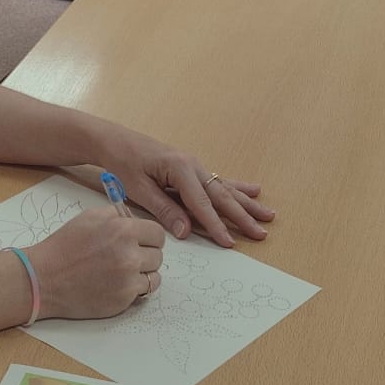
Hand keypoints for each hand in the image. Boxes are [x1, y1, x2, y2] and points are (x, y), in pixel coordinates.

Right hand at [26, 208, 165, 318]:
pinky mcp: (124, 299)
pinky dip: (136, 288)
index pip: (157, 233)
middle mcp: (129, 254)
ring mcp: (128, 279)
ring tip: (124, 271)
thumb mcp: (89, 217)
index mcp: (122, 230)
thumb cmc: (64, 247)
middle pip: (158, 254)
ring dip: (144, 272)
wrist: (44, 278)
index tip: (143, 240)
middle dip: (146, 254)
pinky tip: (121, 283)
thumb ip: (117, 215)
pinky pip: (144, 291)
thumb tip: (135, 219)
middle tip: (129, 256)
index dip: (149, 236)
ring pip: (155, 274)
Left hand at [101, 133, 274, 247]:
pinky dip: (237, 188)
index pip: (202, 203)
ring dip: (247, 203)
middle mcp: (192, 166)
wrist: (115, 141)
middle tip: (261, 234)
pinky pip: (218, 182)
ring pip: (225, 188)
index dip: (215, 225)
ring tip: (270, 215)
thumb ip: (164, 209)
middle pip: (221, 196)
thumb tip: (186, 231)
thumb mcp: (138, 189)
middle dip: (242, 216)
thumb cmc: (123, 162)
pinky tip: (254, 190)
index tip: (229, 243)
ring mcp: (194, 166)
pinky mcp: (191, 169)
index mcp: (180, 168)